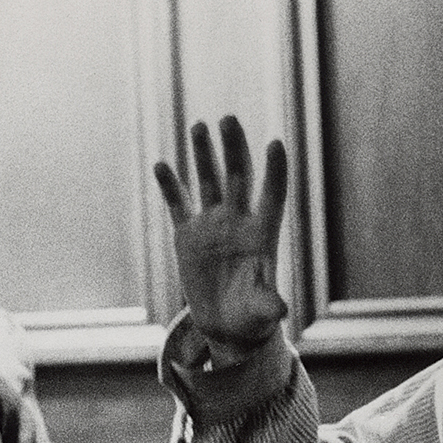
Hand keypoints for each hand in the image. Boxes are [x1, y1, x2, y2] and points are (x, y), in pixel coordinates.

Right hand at [153, 115, 288, 365]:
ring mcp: (212, 225)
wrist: (227, 324)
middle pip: (238, 177)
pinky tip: (162, 165)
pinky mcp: (187, 236)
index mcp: (262, 234)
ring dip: (204, 155)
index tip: (275, 143)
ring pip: (208, 182)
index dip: (275, 171)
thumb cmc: (251, 317)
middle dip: (233, 148)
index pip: (272, 194)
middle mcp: (238, 222)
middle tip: (228, 119)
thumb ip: (269, 305)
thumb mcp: (261, 312)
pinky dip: (170, 186)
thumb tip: (280, 310)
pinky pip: (178, 205)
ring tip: (199, 126)